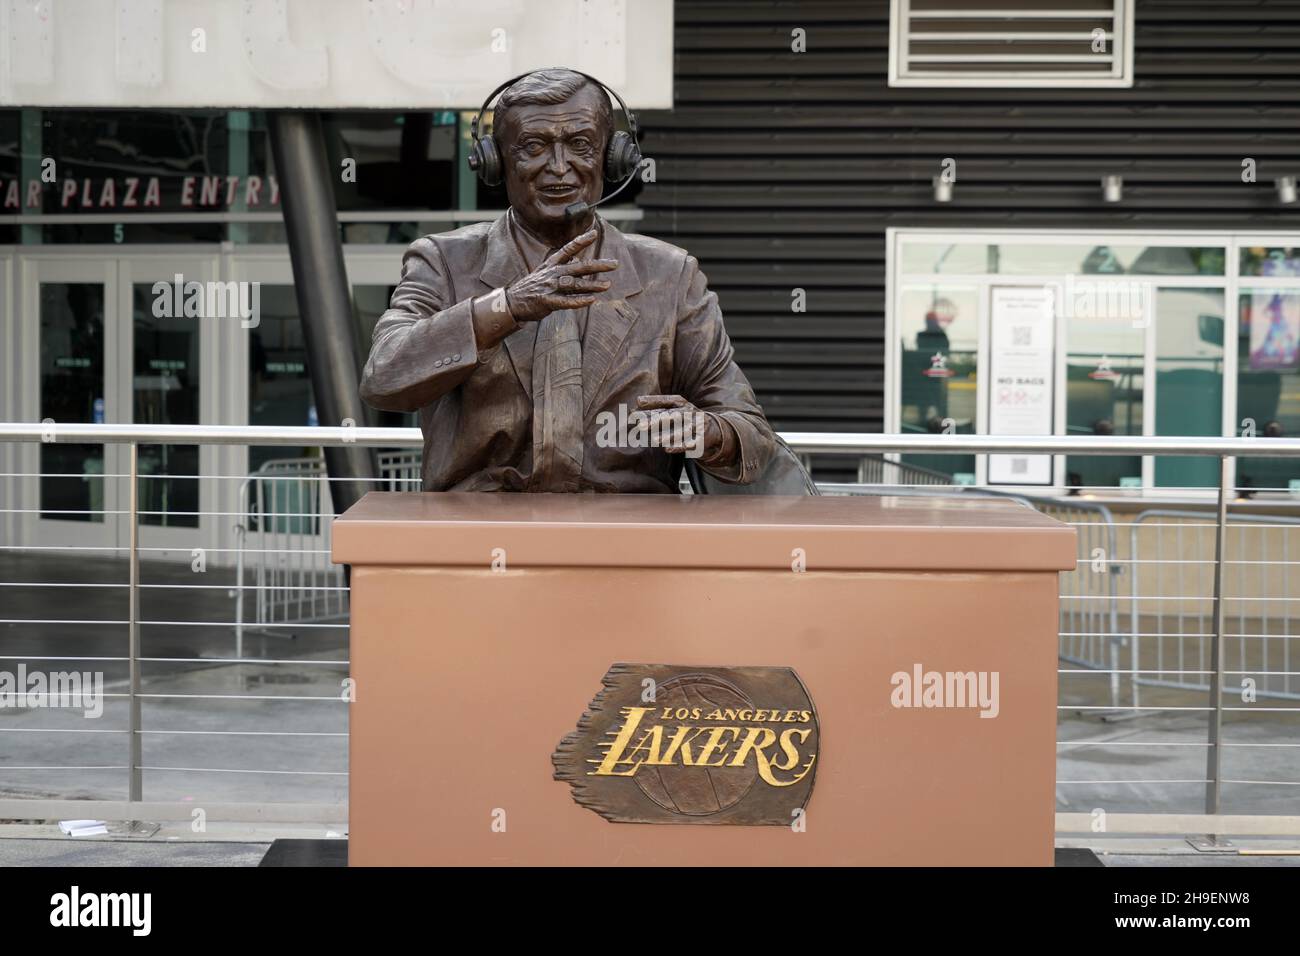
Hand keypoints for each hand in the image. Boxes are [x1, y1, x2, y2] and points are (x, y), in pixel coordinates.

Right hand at [504, 228, 618, 321]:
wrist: (513, 301)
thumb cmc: (532, 286)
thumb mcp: (545, 271)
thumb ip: (562, 266)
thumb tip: (578, 260)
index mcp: (552, 264)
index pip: (568, 249)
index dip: (581, 241)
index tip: (594, 233)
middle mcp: (552, 273)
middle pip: (578, 267)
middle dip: (598, 265)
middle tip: (615, 264)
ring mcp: (550, 287)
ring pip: (575, 284)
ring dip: (592, 285)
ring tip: (607, 285)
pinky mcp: (548, 301)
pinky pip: (566, 301)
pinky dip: (579, 301)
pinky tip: (591, 300)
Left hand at [634, 394, 725, 459]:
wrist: (713, 429)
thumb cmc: (686, 418)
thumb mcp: (674, 409)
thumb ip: (657, 406)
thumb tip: (637, 401)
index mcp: (682, 403)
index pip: (666, 401)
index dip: (653, 402)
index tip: (638, 403)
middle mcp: (690, 412)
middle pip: (672, 416)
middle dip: (657, 420)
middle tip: (641, 425)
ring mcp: (697, 426)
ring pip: (682, 431)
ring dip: (668, 436)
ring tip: (655, 440)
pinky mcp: (701, 439)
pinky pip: (690, 444)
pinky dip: (679, 446)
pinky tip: (668, 449)